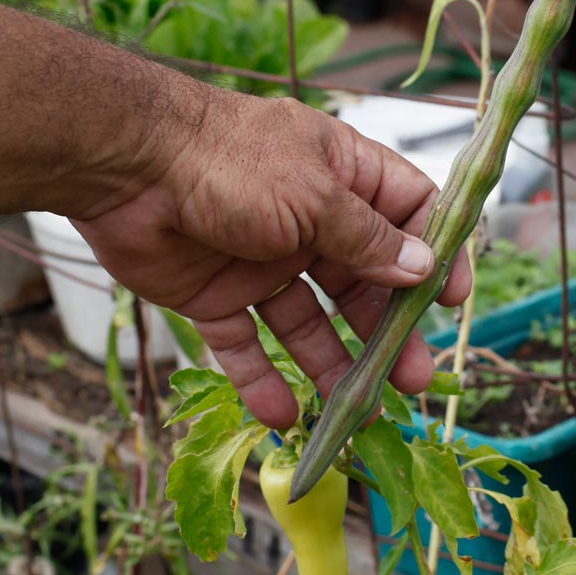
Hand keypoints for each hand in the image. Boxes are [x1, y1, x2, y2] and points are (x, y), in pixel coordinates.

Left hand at [72, 88, 470, 428]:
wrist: (126, 166)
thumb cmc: (228, 160)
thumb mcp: (313, 195)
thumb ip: (365, 238)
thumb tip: (421, 268)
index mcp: (338, 176)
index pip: (405, 212)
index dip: (432, 252)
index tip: (449, 299)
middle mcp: (304, 220)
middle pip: (361, 280)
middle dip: (388, 329)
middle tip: (414, 378)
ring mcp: (260, 261)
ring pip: (308, 322)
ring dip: (335, 365)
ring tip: (360, 410)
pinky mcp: (213, 295)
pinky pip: (245, 344)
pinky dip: (262, 379)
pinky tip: (282, 414)